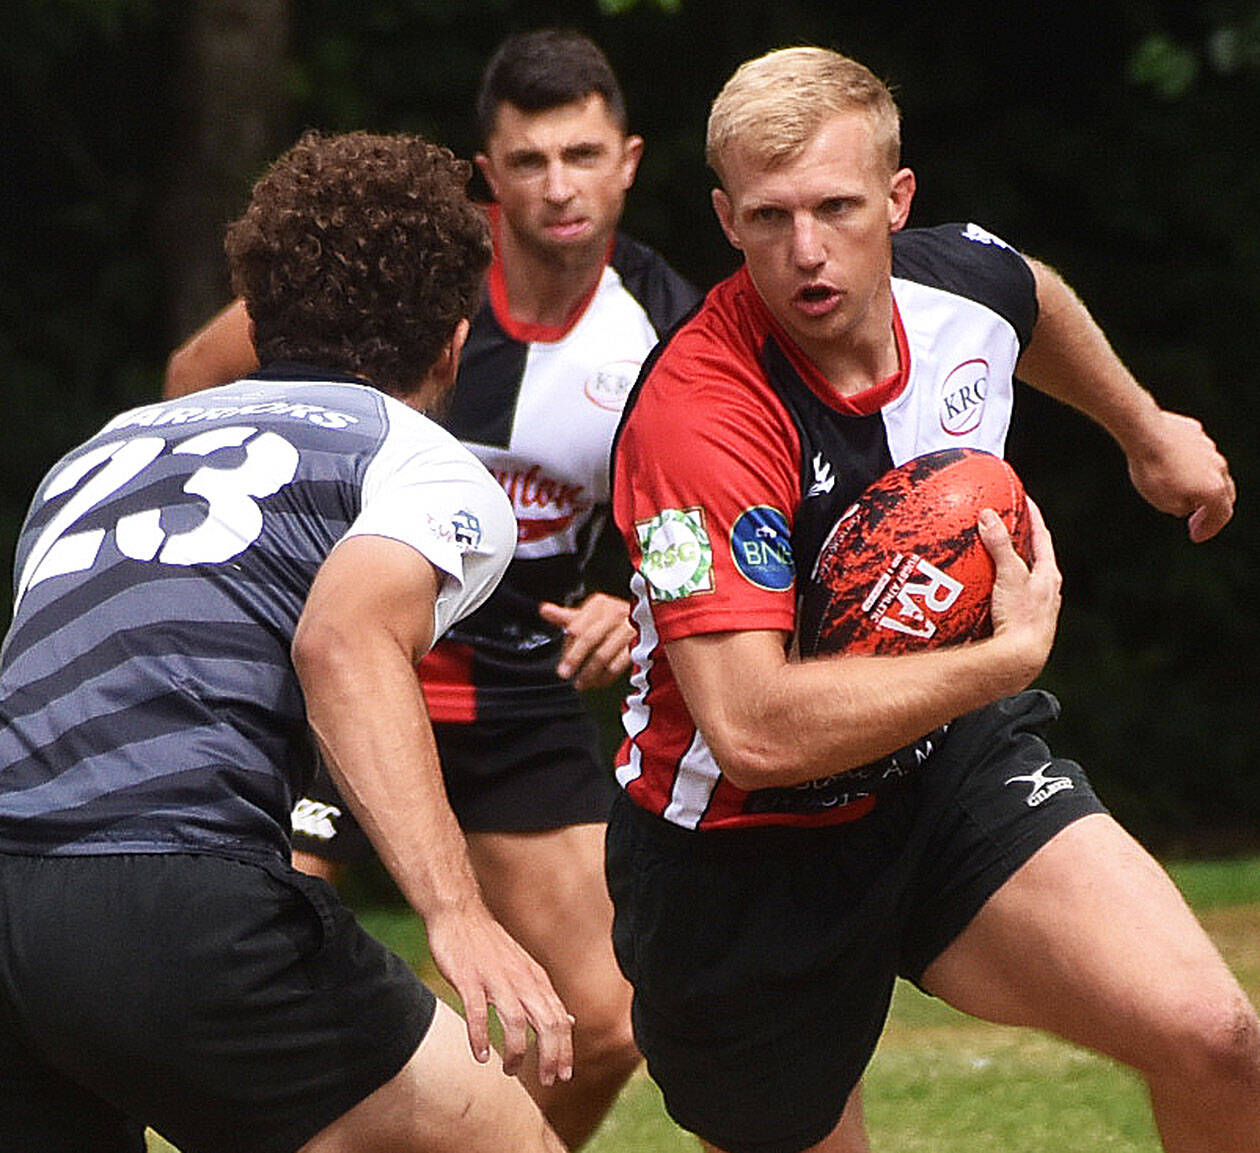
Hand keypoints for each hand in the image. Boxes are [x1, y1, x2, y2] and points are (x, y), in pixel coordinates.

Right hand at [423, 903, 573, 1084]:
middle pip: (546, 1021)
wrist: (460, 914)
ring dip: (516, 1050)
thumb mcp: (525, 969)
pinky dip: (480, 1035)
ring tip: (510, 1070)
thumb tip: (568, 1021)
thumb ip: (545, 996)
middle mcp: (520, 979)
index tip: (565, 1075)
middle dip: (551, 1054)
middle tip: (549, 1079)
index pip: (559, 1019)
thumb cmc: (490, 946)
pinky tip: (481, 1055)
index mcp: (535, 979)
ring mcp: (495, 978)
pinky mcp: (469, 978)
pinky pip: (477, 1011)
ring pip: (516, 1019)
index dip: (565, 1048)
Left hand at [538, 593, 634, 689]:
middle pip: (589, 639)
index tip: (562, 663)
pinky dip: (607, 677)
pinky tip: (599, 683)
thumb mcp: (590, 615)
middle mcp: (615, 612)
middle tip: (564, 674)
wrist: (649, 623)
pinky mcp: (640, 644)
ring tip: (581, 684)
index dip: (568, 647)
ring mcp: (629, 627)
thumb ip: (567, 617)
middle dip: (575, 659)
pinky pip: (619, 664)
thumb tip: (543, 610)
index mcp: (600, 604)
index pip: (577, 627)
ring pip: (603, 654)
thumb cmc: (613, 620)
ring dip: (590, 673)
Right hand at [980, 499, 1061, 689]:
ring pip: (1023, 579)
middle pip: (1035, 556)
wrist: (1020, 660)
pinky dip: (997, 588)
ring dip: (1009, 566)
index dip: (1033, 515)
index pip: (1042, 535)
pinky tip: (982, 592)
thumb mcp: (1010, 576)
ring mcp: (1035, 608)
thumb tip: (989, 516)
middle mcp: (1047, 590)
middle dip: (1021, 540)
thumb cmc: (1022, 619)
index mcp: (1049, 575)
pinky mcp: (1020, 622)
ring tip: (990, 556)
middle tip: (1006, 523)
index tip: (1023, 498)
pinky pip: (1007, 597)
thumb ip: (1000, 545)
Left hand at [1125, 410, 1234, 541]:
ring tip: (1182, 493)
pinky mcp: (1194, 432)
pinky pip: (1194, 451)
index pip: (1222, 515)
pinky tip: (1171, 467)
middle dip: (1211, 509)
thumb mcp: (1164, 502)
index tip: (1197, 536)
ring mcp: (1208, 447)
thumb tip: (1187, 503)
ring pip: (1210, 469)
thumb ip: (1181, 508)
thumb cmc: (1153, 470)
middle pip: (1224, 492)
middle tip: (1196, 519)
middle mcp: (1218, 467)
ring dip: (1200, 484)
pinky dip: (1188, 463)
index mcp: (1215, 488)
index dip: (1210, 529)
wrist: (1144, 432)